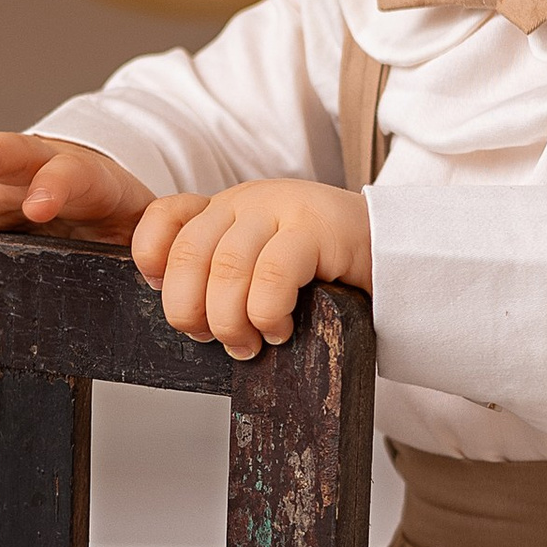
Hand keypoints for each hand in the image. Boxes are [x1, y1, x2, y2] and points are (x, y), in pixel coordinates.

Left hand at [134, 177, 370, 360]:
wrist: (394, 257)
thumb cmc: (322, 275)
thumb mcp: (260, 270)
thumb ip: (220, 280)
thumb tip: (187, 319)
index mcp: (224, 210)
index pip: (164, 217)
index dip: (152, 261)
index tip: (170, 295)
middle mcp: (246, 202)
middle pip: (188, 254)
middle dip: (190, 311)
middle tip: (217, 338)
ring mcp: (280, 208)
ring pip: (227, 268)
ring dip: (231, 321)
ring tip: (251, 343)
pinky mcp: (315, 227)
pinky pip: (272, 275)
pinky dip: (268, 313)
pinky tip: (281, 328)